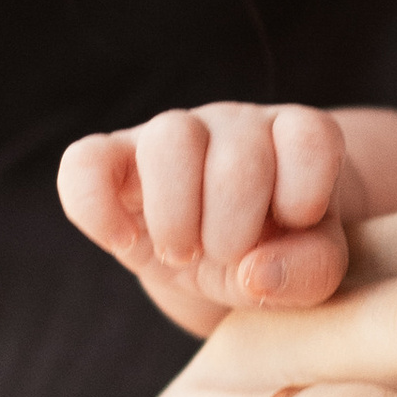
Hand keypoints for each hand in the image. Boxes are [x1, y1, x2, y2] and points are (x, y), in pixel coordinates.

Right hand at [60, 101, 355, 332]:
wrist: (221, 255)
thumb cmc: (274, 253)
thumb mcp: (309, 271)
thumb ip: (308, 271)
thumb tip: (257, 271)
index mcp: (295, 139)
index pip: (311, 137)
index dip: (304, 193)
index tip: (291, 229)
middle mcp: (237, 124)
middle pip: (240, 153)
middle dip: (233, 226)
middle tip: (225, 257)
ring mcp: (172, 134)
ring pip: (170, 137)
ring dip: (175, 213)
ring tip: (180, 253)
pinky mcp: (113, 158)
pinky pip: (86, 160)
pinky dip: (97, 207)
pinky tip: (123, 242)